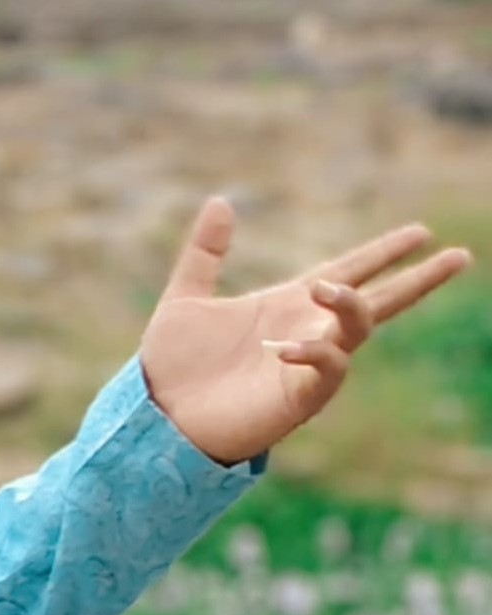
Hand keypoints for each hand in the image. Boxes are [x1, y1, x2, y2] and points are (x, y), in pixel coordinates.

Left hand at [141, 199, 472, 465]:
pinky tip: (288, 347)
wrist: (155, 414)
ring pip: (356, 330)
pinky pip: (326, 371)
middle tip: (459, 255)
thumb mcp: (186, 297)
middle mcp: (308, 331)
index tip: (421, 232)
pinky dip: (316, 353)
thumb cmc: (173, 364)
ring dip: (348, 305)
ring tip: (324, 289)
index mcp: (288, 305)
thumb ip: (205, 252)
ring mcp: (308, 365)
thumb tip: (220, 200)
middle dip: (419, 280)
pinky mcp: (297, 397)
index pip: (348, 271)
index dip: (383, 252)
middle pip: (377, 301)